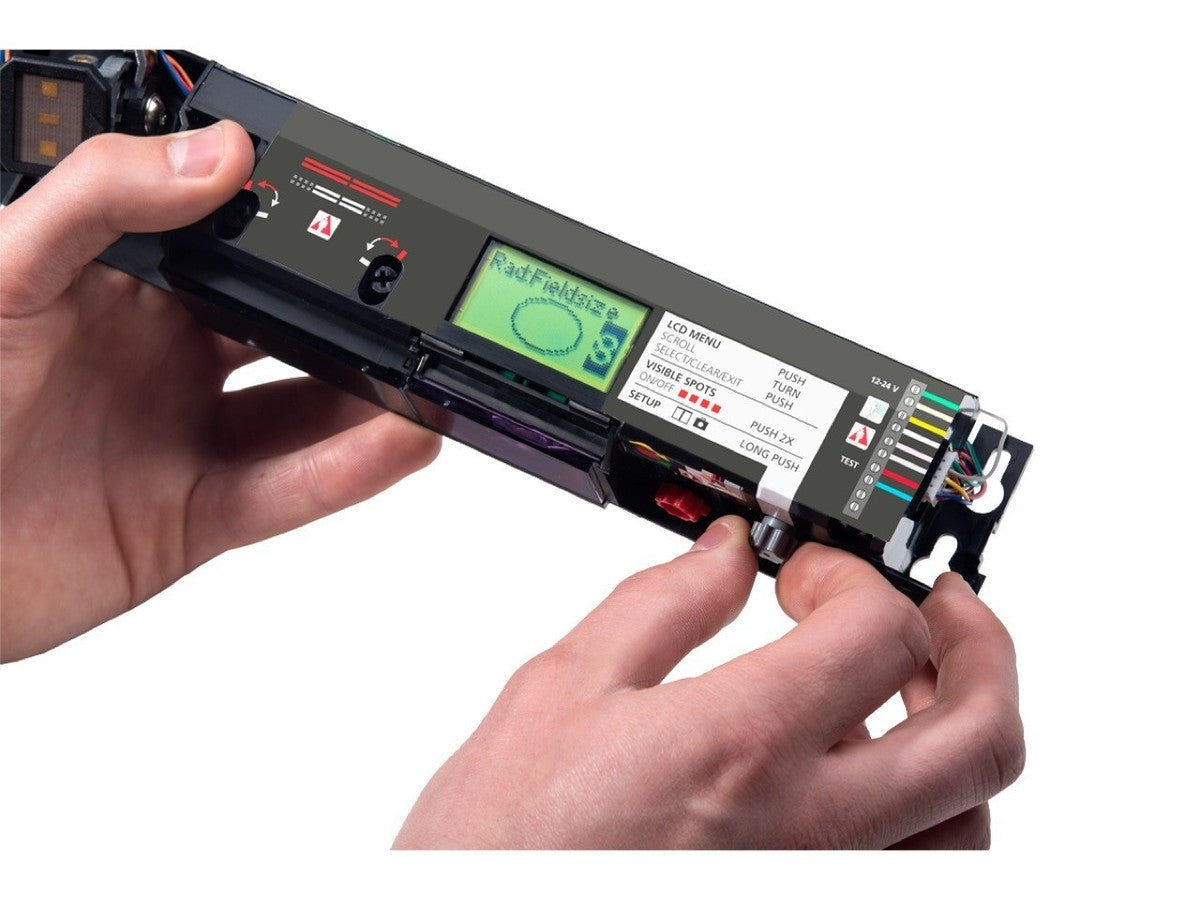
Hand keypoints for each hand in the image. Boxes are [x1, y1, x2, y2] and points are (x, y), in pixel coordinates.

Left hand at [0, 122, 439, 660]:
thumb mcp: (7, 274)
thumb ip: (106, 200)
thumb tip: (216, 154)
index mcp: (120, 289)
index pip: (231, 249)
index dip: (294, 236)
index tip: (358, 224)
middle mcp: (161, 361)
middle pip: (284, 333)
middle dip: (349, 321)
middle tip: (406, 307)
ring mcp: (182, 439)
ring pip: (302, 415)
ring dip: (369, 400)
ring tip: (421, 379)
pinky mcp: (193, 517)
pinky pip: (287, 491)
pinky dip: (348, 471)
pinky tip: (395, 443)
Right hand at [394, 517, 1022, 848]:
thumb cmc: (503, 843)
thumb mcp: (562, 690)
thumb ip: (662, 603)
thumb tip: (725, 550)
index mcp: (741, 745)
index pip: (882, 629)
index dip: (856, 575)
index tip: (810, 574)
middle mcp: (810, 834)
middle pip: (983, 733)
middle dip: (980, 643)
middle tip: (935, 605)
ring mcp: (823, 889)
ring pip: (974, 819)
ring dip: (957, 734)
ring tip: (899, 693)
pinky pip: (924, 873)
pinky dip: (927, 816)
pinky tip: (861, 781)